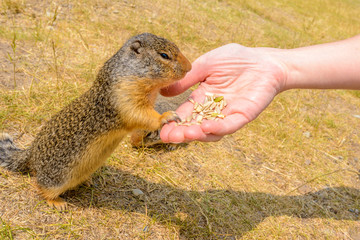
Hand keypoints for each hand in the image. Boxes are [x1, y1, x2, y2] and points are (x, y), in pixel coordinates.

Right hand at [160, 44, 286, 142]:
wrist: (263, 61)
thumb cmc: (235, 59)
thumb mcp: (206, 65)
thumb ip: (187, 79)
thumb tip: (164, 91)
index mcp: (201, 98)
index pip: (185, 114)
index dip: (173, 123)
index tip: (161, 130)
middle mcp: (212, 110)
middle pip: (194, 126)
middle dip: (181, 133)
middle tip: (168, 137)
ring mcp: (227, 115)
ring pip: (211, 131)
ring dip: (198, 134)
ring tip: (186, 134)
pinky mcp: (243, 116)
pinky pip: (229, 125)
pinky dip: (218, 128)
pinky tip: (207, 127)